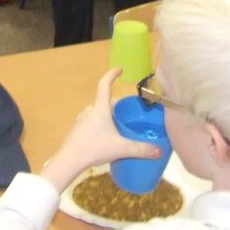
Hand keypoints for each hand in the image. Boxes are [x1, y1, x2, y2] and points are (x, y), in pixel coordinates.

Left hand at [41, 69, 160, 191]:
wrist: (70, 160)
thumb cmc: (95, 148)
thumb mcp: (121, 148)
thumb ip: (141, 149)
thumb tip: (159, 150)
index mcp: (100, 108)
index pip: (105, 84)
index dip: (112, 74)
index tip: (120, 69)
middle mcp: (90, 110)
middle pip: (104, 101)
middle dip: (116, 103)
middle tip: (129, 110)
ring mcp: (81, 120)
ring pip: (98, 112)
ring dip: (108, 115)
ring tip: (119, 124)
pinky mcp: (77, 130)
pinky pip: (92, 122)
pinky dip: (101, 125)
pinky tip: (106, 137)